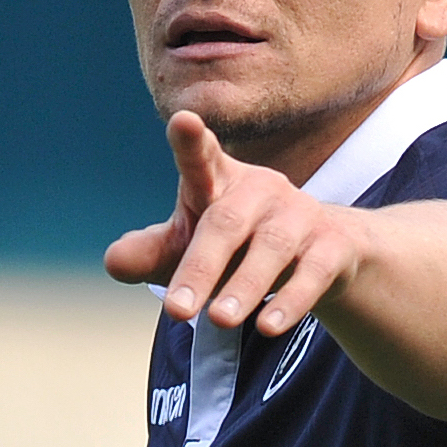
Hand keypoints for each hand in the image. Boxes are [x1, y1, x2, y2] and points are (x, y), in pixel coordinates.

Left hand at [104, 111, 360, 335]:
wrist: (321, 258)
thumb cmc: (237, 247)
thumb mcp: (190, 249)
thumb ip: (152, 253)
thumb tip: (114, 261)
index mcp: (219, 181)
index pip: (201, 158)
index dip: (192, 141)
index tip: (184, 121)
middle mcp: (261, 190)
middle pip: (226, 222)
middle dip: (201, 265)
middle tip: (175, 309)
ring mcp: (300, 215)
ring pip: (271, 247)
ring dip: (245, 285)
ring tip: (219, 319)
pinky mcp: (332, 246)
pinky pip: (312, 272)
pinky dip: (290, 300)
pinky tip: (269, 326)